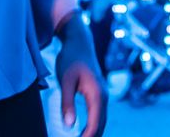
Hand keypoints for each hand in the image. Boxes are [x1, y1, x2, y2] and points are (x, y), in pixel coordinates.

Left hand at [56, 14, 107, 136]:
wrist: (79, 42)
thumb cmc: (71, 58)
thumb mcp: (65, 81)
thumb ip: (67, 103)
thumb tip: (69, 125)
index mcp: (97, 94)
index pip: (94, 124)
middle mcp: (103, 96)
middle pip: (100, 125)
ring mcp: (103, 95)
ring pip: (100, 120)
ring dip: (92, 133)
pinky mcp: (98, 93)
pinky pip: (98, 114)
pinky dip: (92, 125)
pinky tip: (82, 131)